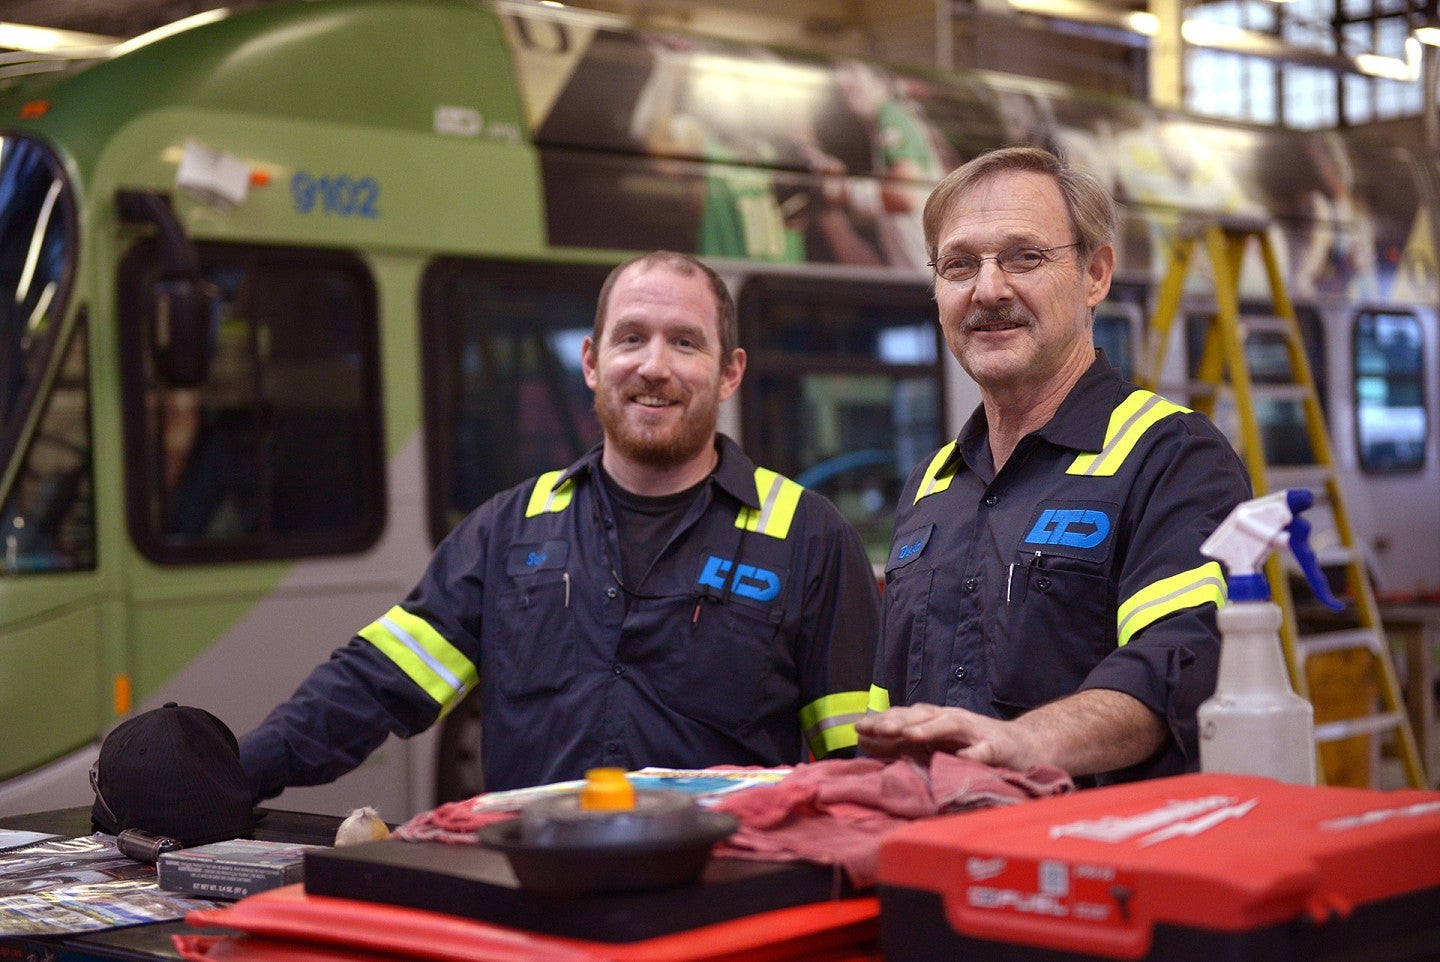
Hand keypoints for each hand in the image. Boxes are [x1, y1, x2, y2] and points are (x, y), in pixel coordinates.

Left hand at [856, 703, 1031, 768]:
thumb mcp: (934, 743)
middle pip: (922, 715)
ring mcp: (976, 731)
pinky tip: (965, 757)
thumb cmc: (973, 745)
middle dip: (899, 721)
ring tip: (910, 735)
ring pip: (950, 724)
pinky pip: (985, 749)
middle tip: (876, 729)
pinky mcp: (998, 747)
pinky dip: (975, 752)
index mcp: (935, 720)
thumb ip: (901, 742)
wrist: (1024, 745)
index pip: (904, 716)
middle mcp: (952, 720)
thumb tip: (863, 739)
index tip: (857, 729)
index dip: (882, 721)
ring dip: (929, 728)